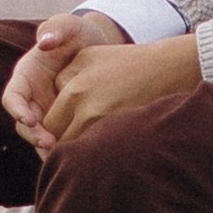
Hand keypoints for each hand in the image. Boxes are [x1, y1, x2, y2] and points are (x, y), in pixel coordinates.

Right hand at [3, 9, 131, 149]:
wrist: (98, 45)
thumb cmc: (78, 33)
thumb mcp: (68, 25)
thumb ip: (56, 29)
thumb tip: (44, 43)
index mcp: (26, 75)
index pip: (13, 97)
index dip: (17, 110)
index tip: (30, 119)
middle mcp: (32, 96)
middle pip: (24, 122)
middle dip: (33, 135)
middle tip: (49, 144)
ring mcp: (47, 110)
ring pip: (40, 135)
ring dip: (47, 146)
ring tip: (63, 152)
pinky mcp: (63, 120)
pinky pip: (60, 137)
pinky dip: (65, 146)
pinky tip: (79, 150)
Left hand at [39, 23, 204, 145]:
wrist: (167, 70)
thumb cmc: (124, 61)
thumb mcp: (87, 57)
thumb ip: (62, 78)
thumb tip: (50, 99)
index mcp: (75, 93)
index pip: (48, 125)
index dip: (45, 131)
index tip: (49, 132)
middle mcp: (88, 113)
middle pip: (60, 143)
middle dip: (57, 145)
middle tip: (59, 145)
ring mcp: (108, 127)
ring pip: (79, 153)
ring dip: (76, 153)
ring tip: (79, 149)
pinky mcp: (125, 137)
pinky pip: (100, 153)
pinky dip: (95, 154)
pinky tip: (99, 149)